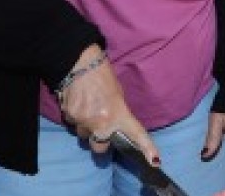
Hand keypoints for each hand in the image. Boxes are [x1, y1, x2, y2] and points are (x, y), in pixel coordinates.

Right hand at [60, 46, 161, 161]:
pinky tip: (78, 103)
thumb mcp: (118, 94)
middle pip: (100, 147)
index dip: (147, 148)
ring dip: (87, 128)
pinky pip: (73, 124)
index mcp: (119, 114)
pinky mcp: (69, 117)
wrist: (78, 63)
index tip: (156, 161)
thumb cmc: (102, 75)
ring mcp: (83, 122)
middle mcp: (101, 123)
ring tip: (88, 108)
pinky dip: (76, 118)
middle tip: (101, 126)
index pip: (136, 134)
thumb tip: (115, 125)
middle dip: (101, 140)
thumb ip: (118, 113)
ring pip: (84, 135)